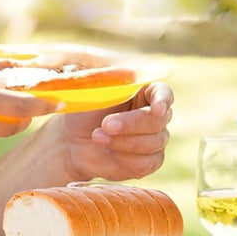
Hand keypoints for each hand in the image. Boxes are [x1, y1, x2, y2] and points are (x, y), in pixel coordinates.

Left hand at [53, 80, 173, 181]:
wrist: (73, 141)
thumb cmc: (84, 110)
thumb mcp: (91, 90)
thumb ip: (108, 78)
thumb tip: (126, 71)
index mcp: (145, 91)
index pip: (163, 92)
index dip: (163, 100)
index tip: (156, 109)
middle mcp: (155, 115)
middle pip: (158, 120)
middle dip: (130, 124)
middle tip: (105, 125)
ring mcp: (155, 139)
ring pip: (153, 143)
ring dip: (123, 141)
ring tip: (97, 137)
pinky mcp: (148, 161)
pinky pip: (147, 163)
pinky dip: (125, 159)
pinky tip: (109, 152)